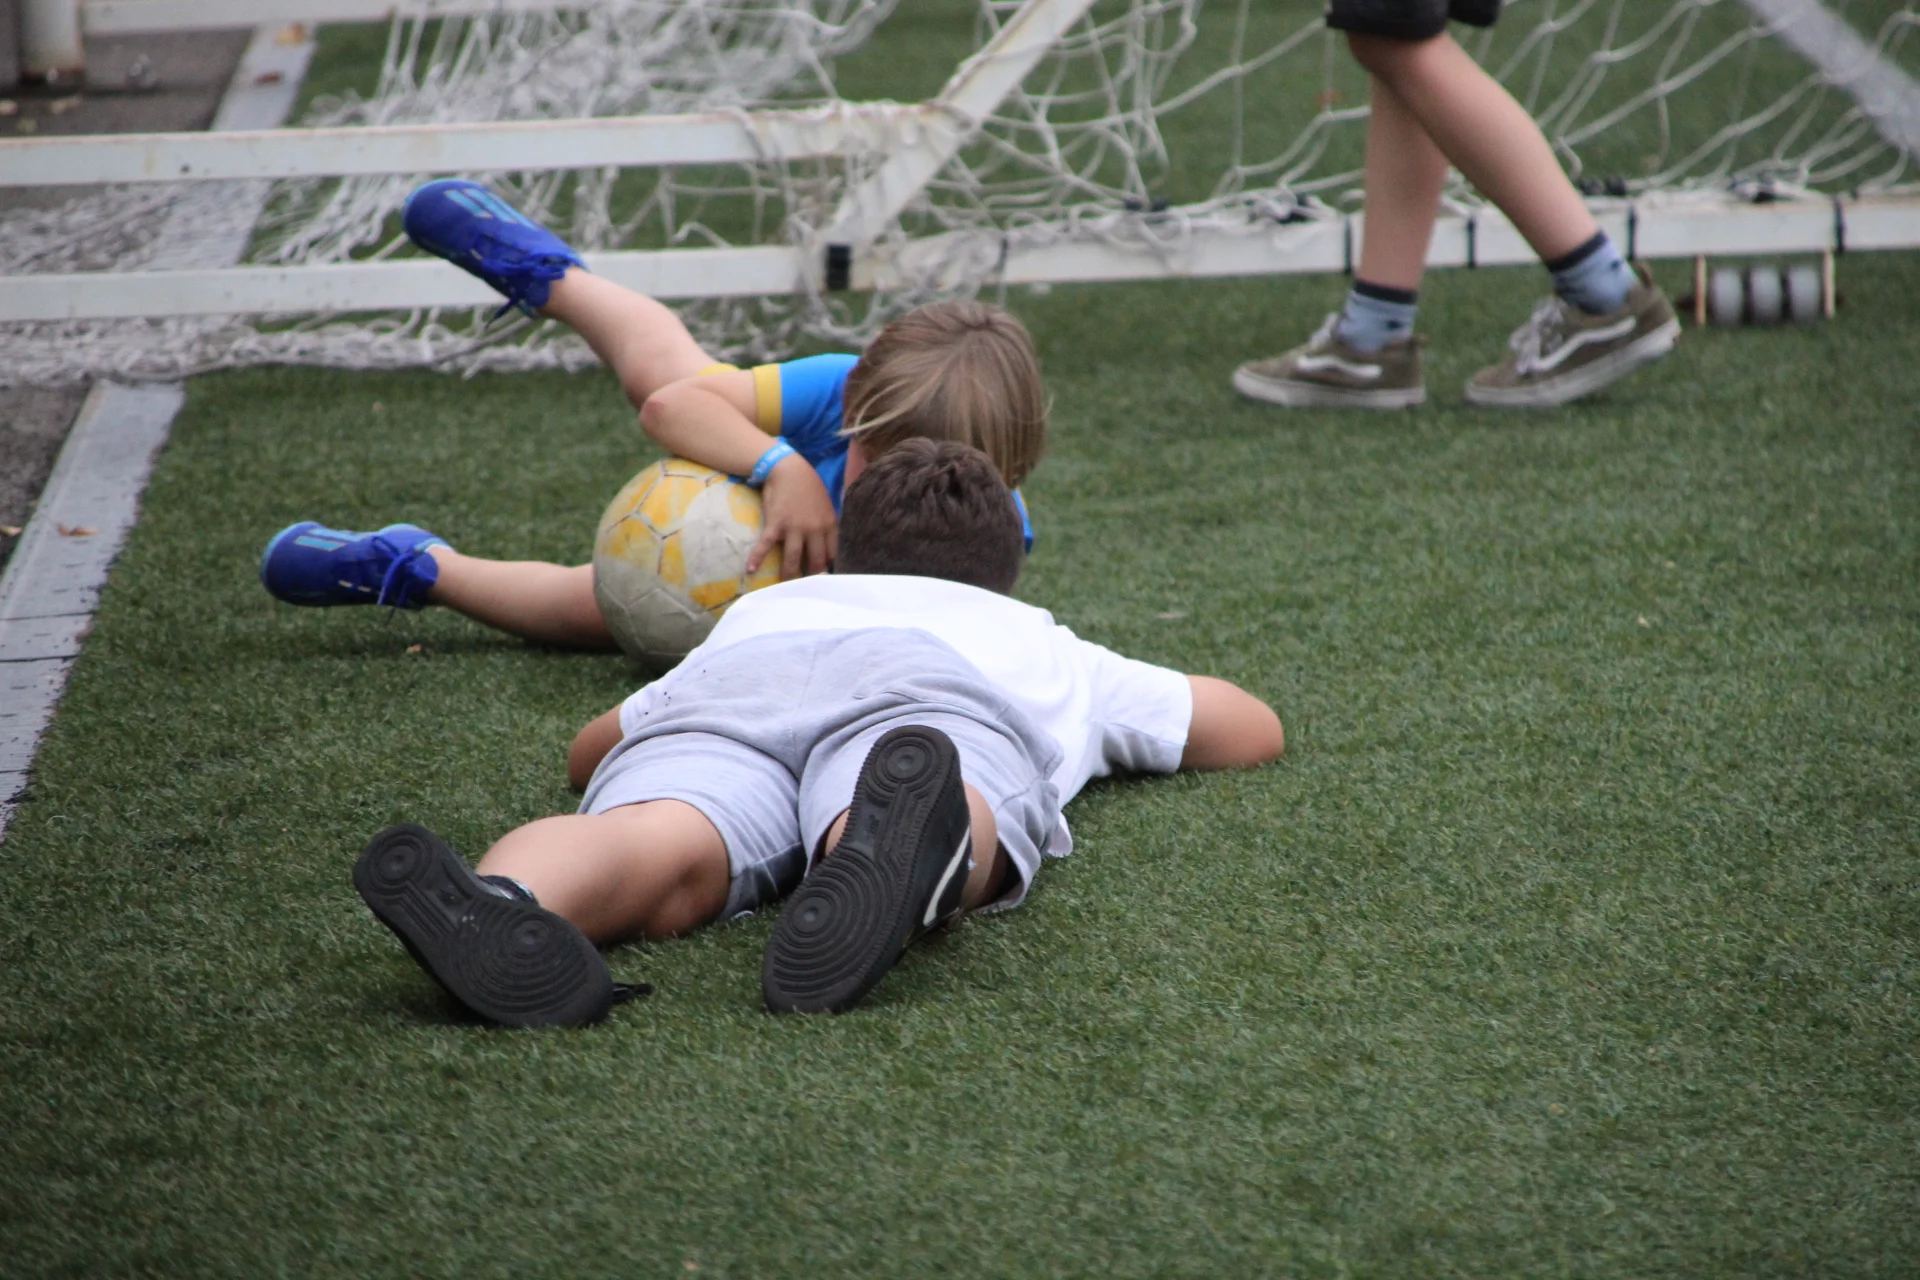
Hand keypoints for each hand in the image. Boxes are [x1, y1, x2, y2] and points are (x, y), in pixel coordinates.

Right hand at [748, 454, 837, 578]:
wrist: (788, 468)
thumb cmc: (807, 484)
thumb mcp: (825, 503)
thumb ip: (827, 522)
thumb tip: (828, 540)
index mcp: (828, 524)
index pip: (832, 553)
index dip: (828, 566)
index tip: (823, 576)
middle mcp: (814, 529)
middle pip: (815, 560)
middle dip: (812, 577)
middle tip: (808, 589)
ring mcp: (794, 528)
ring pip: (793, 558)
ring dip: (790, 575)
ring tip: (786, 588)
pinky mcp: (775, 524)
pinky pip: (766, 546)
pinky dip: (757, 558)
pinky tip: (750, 570)